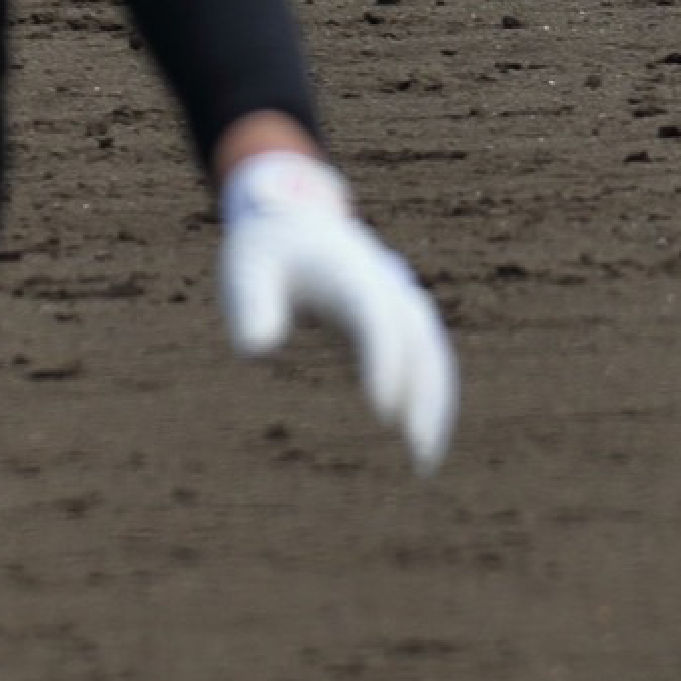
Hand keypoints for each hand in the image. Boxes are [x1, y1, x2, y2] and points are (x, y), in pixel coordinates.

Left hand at [218, 146, 457, 470]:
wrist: (294, 219)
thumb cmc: (265, 251)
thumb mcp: (245, 269)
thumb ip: (251, 306)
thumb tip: (258, 350)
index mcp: (350, 272)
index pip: (376, 320)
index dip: (383, 363)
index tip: (380, 412)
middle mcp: (386, 286)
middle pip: (420, 341)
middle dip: (423, 395)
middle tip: (418, 451)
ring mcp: (399, 302)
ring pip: (432, 354)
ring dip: (435, 404)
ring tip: (426, 460)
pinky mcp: (399, 321)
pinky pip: (427, 360)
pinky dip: (430, 397)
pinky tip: (420, 439)